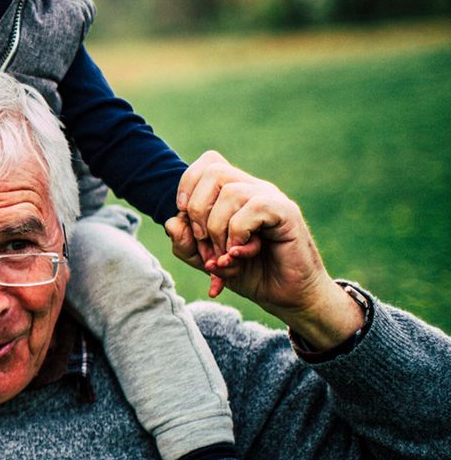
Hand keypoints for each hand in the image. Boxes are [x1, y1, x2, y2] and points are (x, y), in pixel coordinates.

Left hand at [166, 152, 359, 348]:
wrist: (286, 297)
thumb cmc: (249, 274)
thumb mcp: (206, 261)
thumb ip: (184, 244)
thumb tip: (173, 222)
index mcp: (235, 193)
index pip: (209, 162)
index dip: (188, 184)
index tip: (185, 216)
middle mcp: (254, 189)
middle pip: (214, 172)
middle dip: (198, 210)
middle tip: (205, 241)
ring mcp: (271, 198)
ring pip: (231, 192)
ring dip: (217, 229)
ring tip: (226, 254)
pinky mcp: (286, 213)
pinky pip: (254, 207)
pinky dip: (238, 233)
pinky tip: (241, 252)